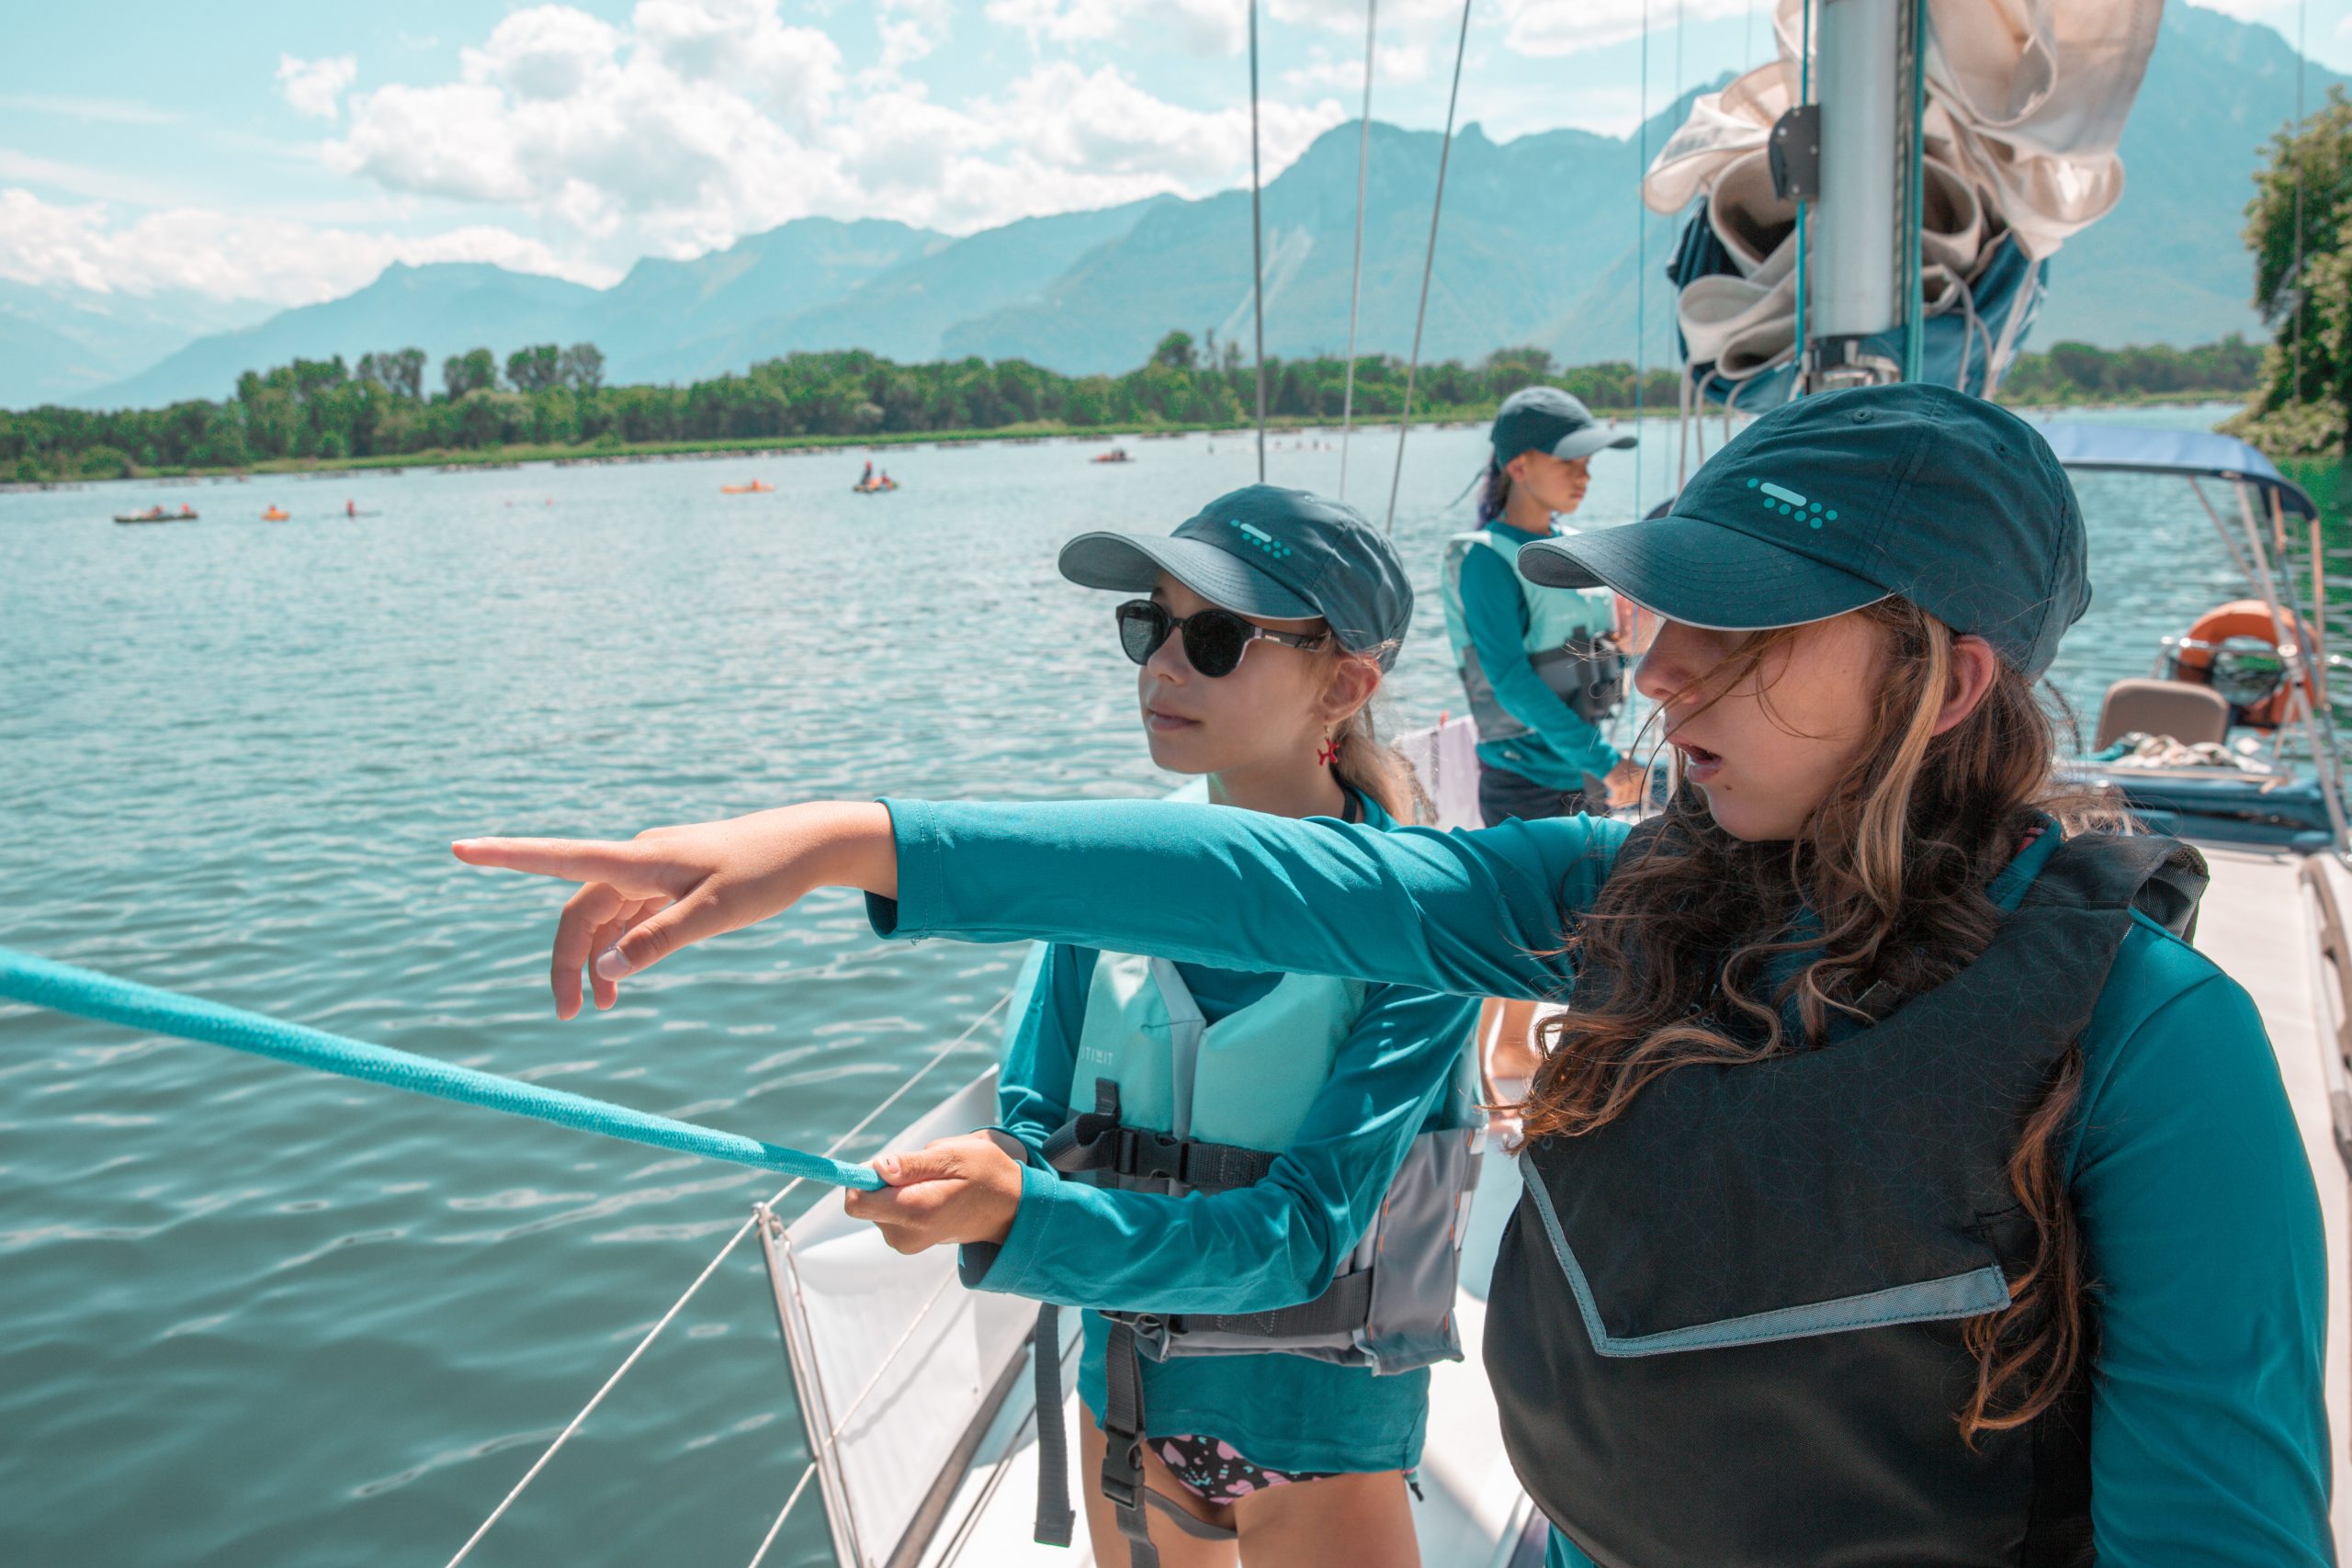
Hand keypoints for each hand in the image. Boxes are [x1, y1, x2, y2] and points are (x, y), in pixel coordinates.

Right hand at [451, 801, 897, 1018]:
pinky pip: (627, 916)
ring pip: (602, 916)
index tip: (459, 849)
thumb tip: (605, 971)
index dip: (506, 856)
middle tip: (565, 1015)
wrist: (806, 845)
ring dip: (593, 961)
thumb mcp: (716, 915)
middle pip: (579, 910)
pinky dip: (619, 948)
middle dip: (565, 960)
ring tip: (600, 1010)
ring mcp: (652, 870)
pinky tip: (622, 981)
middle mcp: (638, 860)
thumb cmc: (765, 873)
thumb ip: (659, 942)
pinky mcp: (669, 881)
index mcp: (641, 859)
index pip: (560, 858)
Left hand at [843, 1133, 1024, 1253]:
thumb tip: (876, 1168)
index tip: (881, 1164)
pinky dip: (906, 1196)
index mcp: (916, 1212)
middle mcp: (905, 1234)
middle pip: (866, 1199)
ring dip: (899, 1185)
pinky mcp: (908, 1240)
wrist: (1011, 1210)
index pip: (857, 1202)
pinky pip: (890, 1209)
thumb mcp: (956, 1156)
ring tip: (937, 1181)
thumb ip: (913, 1164)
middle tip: (927, 1170)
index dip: (859, 1177)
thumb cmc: (988, 1176)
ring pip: (878, 1202)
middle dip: (887, 1177)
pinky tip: (935, 1193)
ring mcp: (906, 1241)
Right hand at [1602, 757, 1647, 808]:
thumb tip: (1635, 789)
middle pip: (1636, 797)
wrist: (1606, 759)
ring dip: (1619, 803)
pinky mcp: (1618, 787)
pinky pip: (1617, 800)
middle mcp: (1636, 780)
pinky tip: (1608, 801)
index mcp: (1641, 773)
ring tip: (1612, 801)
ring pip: (1626, 800)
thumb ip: (1636, 776)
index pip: (1645, 790)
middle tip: (1621, 801)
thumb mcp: (1630, 766)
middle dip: (1628, 802)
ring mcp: (1628, 784)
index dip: (1638, 796)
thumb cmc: (1616, 762)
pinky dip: (1612, 802)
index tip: (1631, 798)